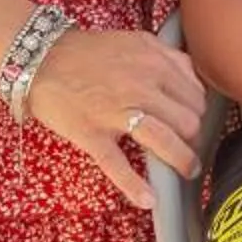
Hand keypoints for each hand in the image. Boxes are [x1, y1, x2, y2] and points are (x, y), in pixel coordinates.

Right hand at [24, 26, 206, 210]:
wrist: (41, 59)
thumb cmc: (89, 52)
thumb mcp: (137, 41)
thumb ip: (169, 57)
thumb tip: (195, 79)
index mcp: (155, 63)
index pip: (196, 96)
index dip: (199, 113)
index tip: (196, 123)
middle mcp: (141, 87)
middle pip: (187, 121)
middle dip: (193, 137)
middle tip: (189, 145)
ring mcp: (116, 112)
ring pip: (164, 141)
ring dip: (182, 160)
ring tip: (187, 171)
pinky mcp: (92, 133)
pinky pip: (117, 164)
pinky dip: (134, 185)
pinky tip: (148, 200)